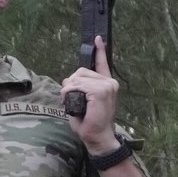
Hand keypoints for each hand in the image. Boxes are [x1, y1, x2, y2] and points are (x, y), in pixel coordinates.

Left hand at [60, 35, 119, 154]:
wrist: (98, 137)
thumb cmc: (89, 123)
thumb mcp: (82, 102)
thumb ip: (78, 89)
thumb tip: (68, 80)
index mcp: (106, 84)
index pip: (102, 64)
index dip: (99, 51)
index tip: (97, 39)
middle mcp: (109, 83)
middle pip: (82, 71)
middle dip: (71, 82)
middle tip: (70, 97)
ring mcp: (106, 86)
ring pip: (78, 78)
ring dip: (68, 89)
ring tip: (70, 101)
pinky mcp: (100, 92)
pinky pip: (78, 85)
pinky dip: (69, 92)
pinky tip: (69, 100)